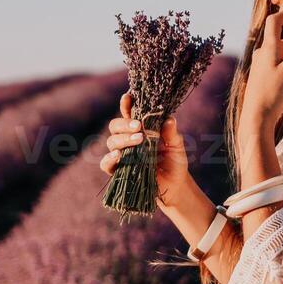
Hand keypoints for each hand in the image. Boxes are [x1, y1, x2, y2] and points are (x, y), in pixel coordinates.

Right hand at [99, 90, 190, 205]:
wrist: (175, 186)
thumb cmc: (175, 162)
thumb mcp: (177, 146)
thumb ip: (172, 133)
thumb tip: (169, 119)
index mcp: (140, 129)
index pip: (129, 113)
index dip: (126, 104)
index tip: (128, 97)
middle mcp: (128, 140)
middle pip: (115, 126)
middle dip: (124, 124)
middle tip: (139, 126)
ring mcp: (122, 155)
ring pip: (111, 142)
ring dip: (122, 139)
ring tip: (138, 140)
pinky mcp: (118, 171)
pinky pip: (106, 163)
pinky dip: (109, 158)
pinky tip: (118, 155)